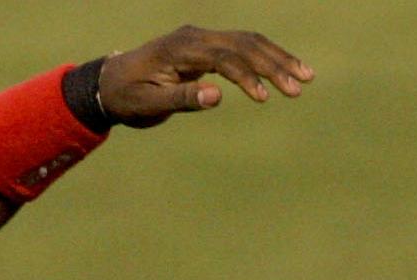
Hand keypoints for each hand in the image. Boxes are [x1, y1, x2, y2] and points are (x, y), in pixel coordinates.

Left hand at [94, 25, 312, 123]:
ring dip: (278, 58)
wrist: (110, 82)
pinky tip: (285, 70)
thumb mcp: (149, 105)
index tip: (265, 99)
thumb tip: (216, 96)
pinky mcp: (207, 47)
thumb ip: (181, 100)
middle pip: (244, 43)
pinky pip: (242, 47)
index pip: (223, 58)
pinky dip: (265, 57)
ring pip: (248, 41)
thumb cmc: (127, 98)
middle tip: (301, 86)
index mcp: (180, 48)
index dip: (247, 77)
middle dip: (275, 64)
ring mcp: (202, 38)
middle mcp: (195, 36)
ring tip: (306, 77)